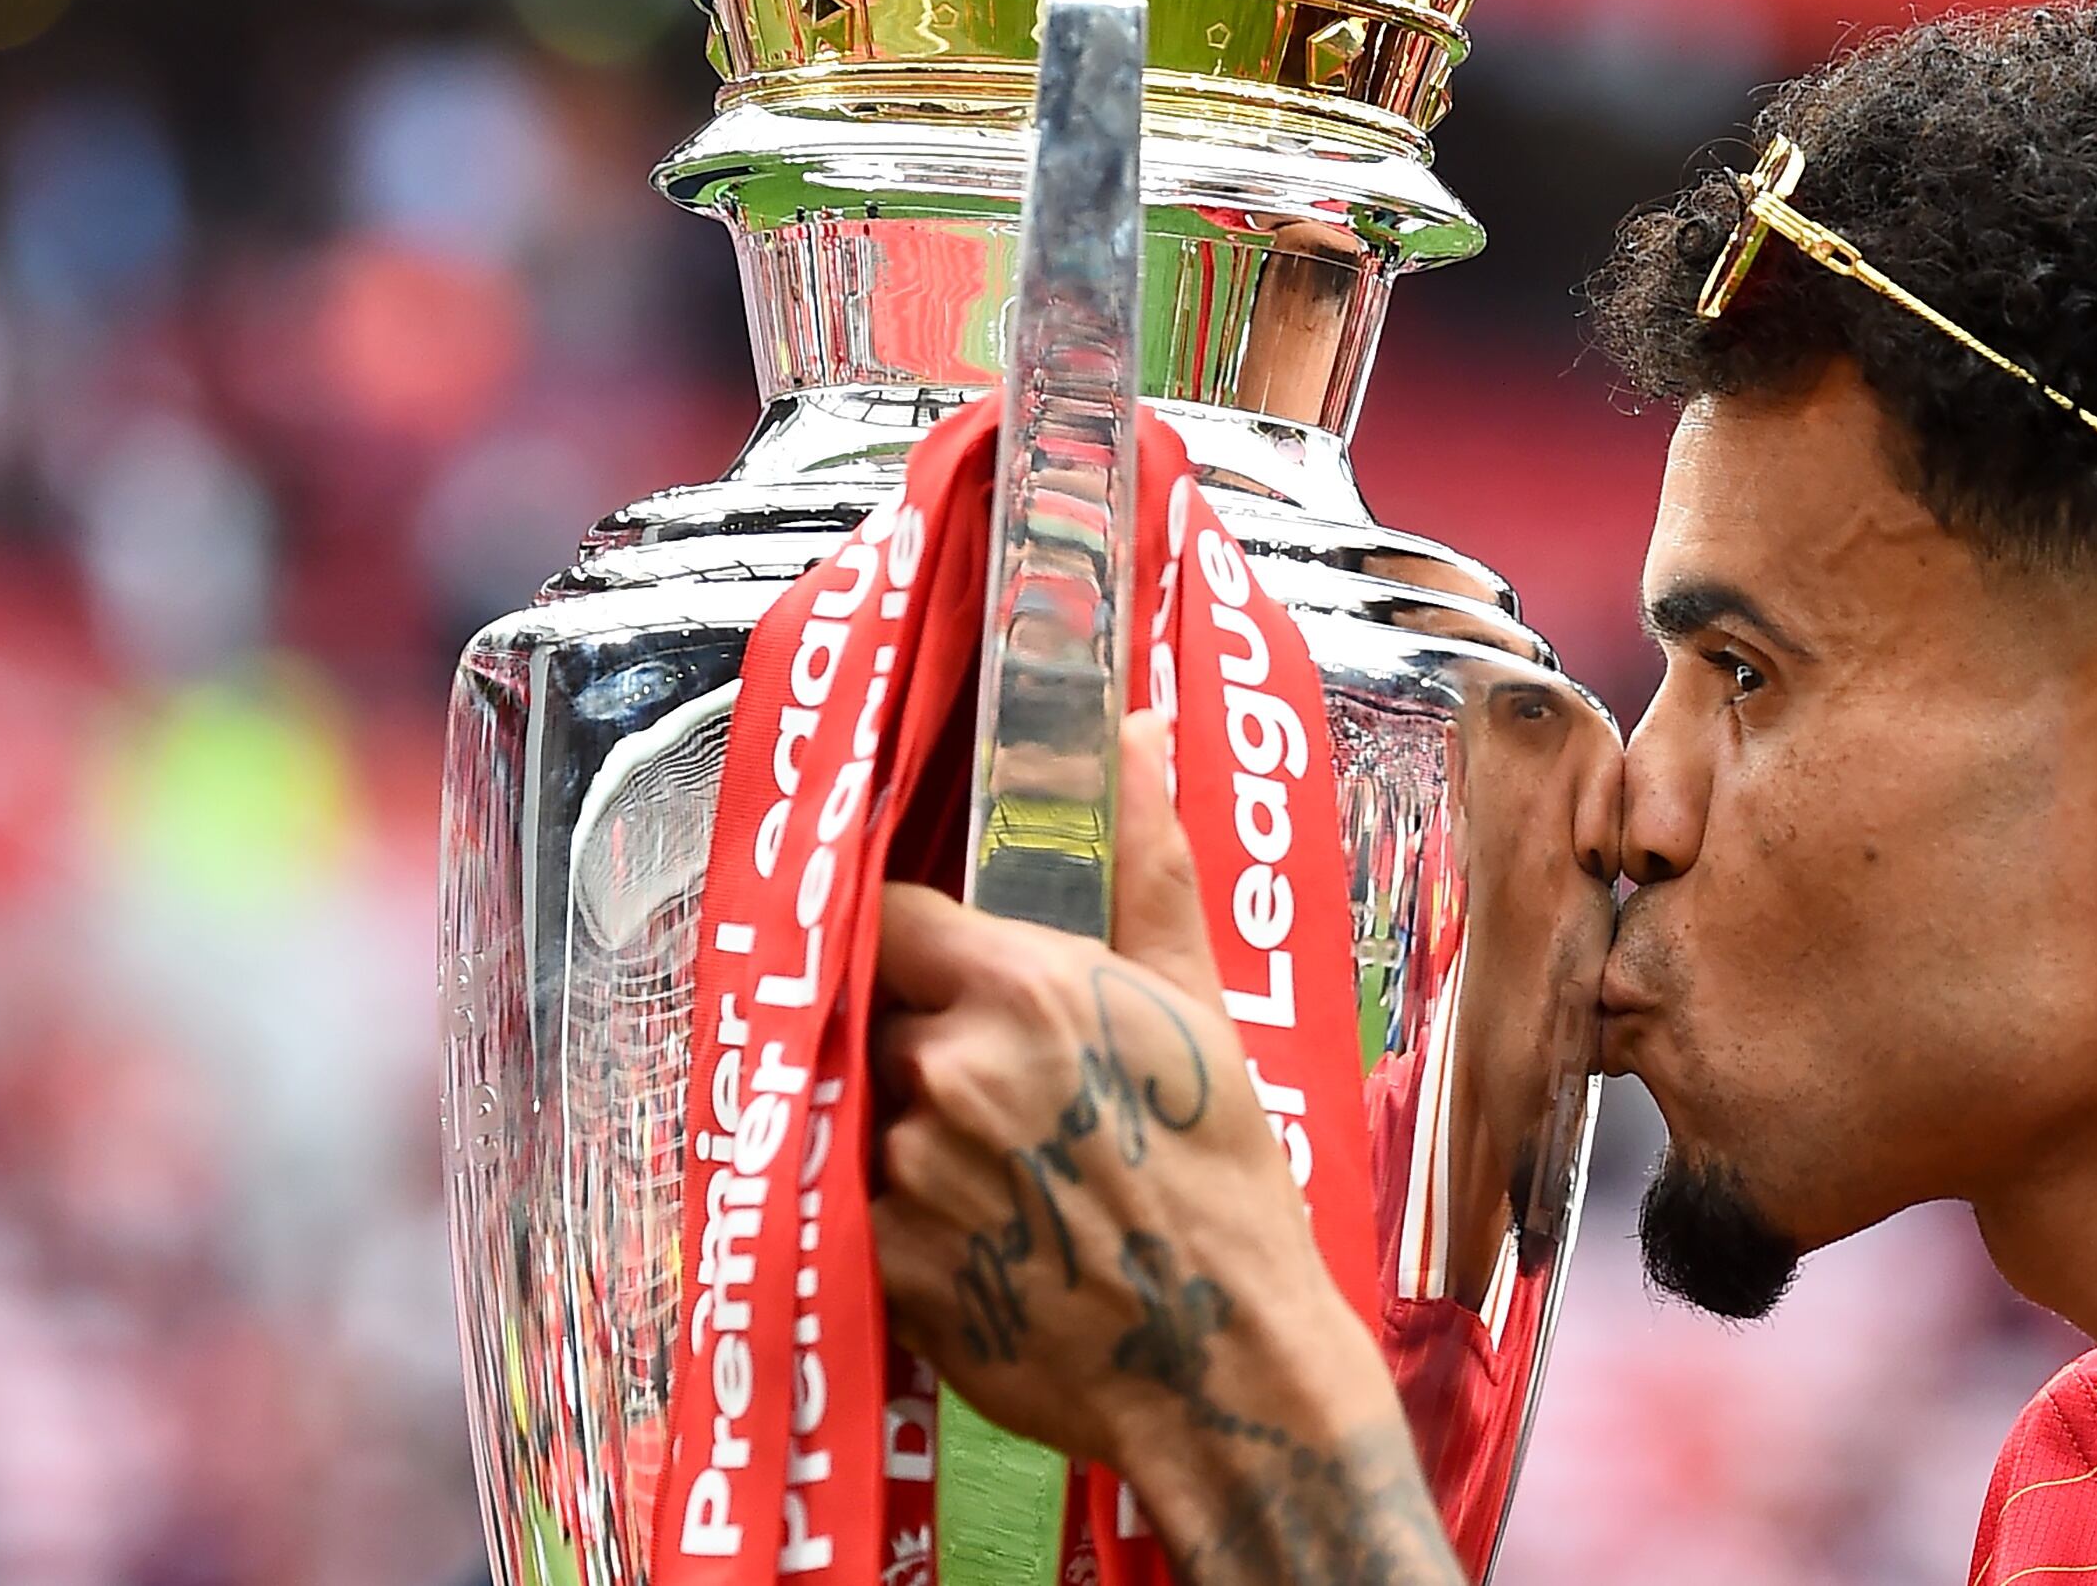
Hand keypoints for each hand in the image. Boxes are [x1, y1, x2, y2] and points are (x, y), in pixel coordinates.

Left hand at [870, 713, 1462, 1584]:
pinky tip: (995, 1237)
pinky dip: (916, 1219)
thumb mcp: (1198, 1006)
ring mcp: (905, 1175)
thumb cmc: (1227, 1174)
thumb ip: (1146, 864)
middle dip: (934, 1045)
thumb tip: (1131, 735)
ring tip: (1018, 1177)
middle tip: (1020, 1094)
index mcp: (1020, 989)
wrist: (1221, 1359)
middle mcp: (945, 1072)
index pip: (890, 916)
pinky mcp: (884, 1265)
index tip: (948, 966)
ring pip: (877, 1118)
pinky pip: (869, 1211)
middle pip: (885, 1022)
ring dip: (925, 1135)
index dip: (917, 941)